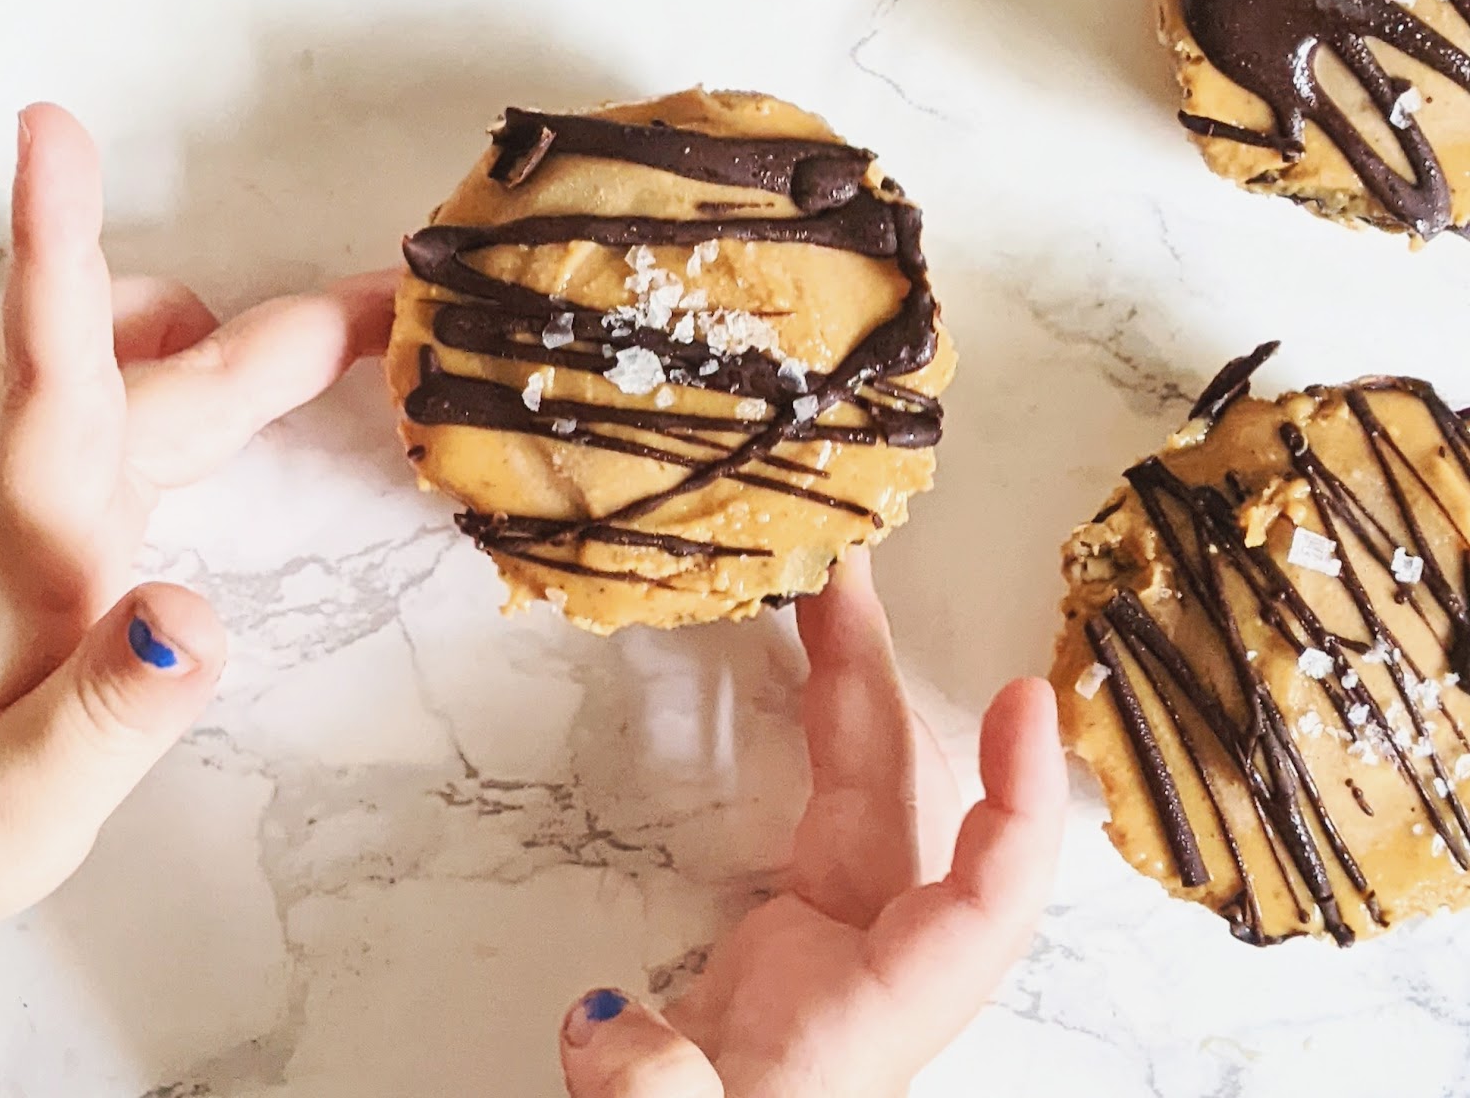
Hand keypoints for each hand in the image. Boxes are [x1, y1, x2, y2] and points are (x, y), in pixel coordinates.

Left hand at [0, 104, 395, 971]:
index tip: (58, 139)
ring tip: (268, 337)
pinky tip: (125, 364)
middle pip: (134, 380)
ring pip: (71, 364)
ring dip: (171, 328)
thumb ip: (111, 713)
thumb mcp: (24, 813)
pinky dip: (87, 347)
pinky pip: (17, 390)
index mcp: (21, 561)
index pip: (51, 388)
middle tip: (378, 312)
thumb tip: (193, 614)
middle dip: (264, 336)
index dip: (58, 255)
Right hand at [557, 550, 1067, 1096]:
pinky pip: (830, 795)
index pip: (984, 904)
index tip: (1022, 702)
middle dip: (887, 684)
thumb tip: (606, 1025)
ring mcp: (847, 926)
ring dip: (853, 684)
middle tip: (851, 581)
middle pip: (914, 801)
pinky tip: (813, 666)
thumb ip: (658, 1093)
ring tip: (828, 591)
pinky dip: (822, 723)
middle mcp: (882, 957)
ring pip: (871, 781)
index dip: (1018, 801)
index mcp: (877, 1017)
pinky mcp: (807, 912)